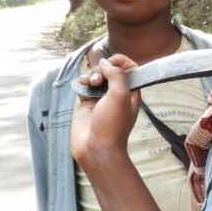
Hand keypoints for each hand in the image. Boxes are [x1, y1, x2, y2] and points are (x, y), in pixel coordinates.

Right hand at [70, 53, 140, 170]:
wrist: (96, 148)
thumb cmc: (112, 125)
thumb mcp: (120, 96)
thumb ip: (116, 75)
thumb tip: (106, 63)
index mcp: (131, 93)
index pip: (130, 68)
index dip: (121, 61)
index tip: (111, 62)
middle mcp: (117, 94)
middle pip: (110, 70)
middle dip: (103, 68)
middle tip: (98, 79)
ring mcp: (101, 99)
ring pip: (96, 77)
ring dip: (91, 75)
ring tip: (90, 83)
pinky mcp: (87, 104)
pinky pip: (84, 86)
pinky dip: (82, 82)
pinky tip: (81, 86)